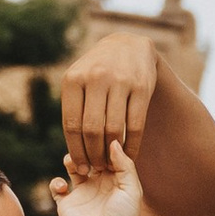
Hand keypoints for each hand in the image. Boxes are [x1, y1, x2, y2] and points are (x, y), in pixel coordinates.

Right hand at [53, 137, 142, 215]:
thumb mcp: (132, 190)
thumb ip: (125, 165)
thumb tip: (113, 141)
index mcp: (116, 178)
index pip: (108, 153)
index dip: (105, 143)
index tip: (102, 135)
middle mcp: (98, 182)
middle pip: (89, 156)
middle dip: (86, 149)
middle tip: (87, 148)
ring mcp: (81, 192)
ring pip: (71, 166)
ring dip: (70, 160)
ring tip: (75, 165)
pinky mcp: (66, 203)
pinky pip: (56, 186)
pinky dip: (56, 182)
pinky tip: (64, 187)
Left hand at [57, 29, 159, 183]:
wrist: (128, 46)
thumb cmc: (96, 72)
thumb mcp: (78, 81)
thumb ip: (73, 110)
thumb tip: (73, 151)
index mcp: (74, 79)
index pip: (72, 125)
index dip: (76, 151)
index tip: (80, 168)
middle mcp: (96, 78)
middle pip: (92, 130)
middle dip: (93, 156)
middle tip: (96, 170)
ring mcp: (121, 81)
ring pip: (114, 130)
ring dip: (112, 154)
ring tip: (110, 165)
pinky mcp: (142, 87)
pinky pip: (135, 125)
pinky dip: (132, 146)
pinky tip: (128, 155)